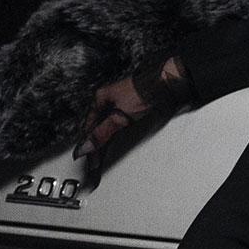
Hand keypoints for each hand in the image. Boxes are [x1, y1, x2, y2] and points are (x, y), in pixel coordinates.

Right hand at [71, 54, 185, 179]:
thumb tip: (87, 146)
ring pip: (104, 129)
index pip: (89, 127)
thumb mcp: (119, 116)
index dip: (87, 143)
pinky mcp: (126, 111)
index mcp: (99, 99)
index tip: (85, 157)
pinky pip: (112, 127)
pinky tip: (108, 145)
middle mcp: (106, 102)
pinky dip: (109, 138)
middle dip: (93, 146)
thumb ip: (102, 132)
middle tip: (92, 163)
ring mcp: (116, 106)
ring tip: (98, 159)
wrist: (163, 85)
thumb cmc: (142, 92)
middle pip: (95, 128)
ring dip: (101, 143)